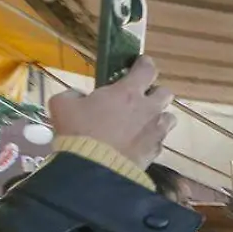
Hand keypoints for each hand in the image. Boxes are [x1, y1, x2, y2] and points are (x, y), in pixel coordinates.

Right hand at [47, 57, 175, 168]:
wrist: (94, 168)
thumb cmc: (78, 131)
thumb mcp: (63, 105)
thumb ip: (74, 95)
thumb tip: (79, 97)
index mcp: (127, 92)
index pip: (147, 69)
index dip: (145, 64)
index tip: (141, 63)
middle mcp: (148, 109)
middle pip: (166, 92)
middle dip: (155, 92)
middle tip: (140, 98)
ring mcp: (156, 131)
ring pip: (169, 117)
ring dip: (158, 117)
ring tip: (142, 122)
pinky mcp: (156, 151)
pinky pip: (159, 140)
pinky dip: (151, 139)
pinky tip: (137, 143)